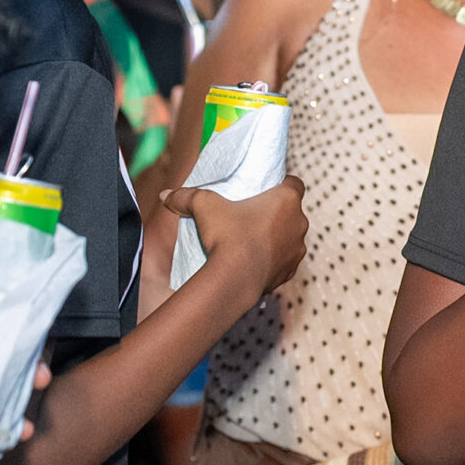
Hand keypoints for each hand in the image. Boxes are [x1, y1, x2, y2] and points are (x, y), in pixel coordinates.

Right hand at [164, 176, 308, 298]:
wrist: (235, 281)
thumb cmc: (226, 236)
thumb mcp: (203, 207)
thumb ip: (186, 196)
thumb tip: (166, 195)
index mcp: (287, 200)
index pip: (295, 183)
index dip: (282, 184)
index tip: (265, 189)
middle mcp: (299, 223)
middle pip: (291, 211)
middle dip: (275, 212)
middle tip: (251, 214)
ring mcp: (297, 249)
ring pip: (289, 237)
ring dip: (276, 236)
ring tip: (251, 239)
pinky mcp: (290, 271)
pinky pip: (284, 260)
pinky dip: (273, 259)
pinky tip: (254, 260)